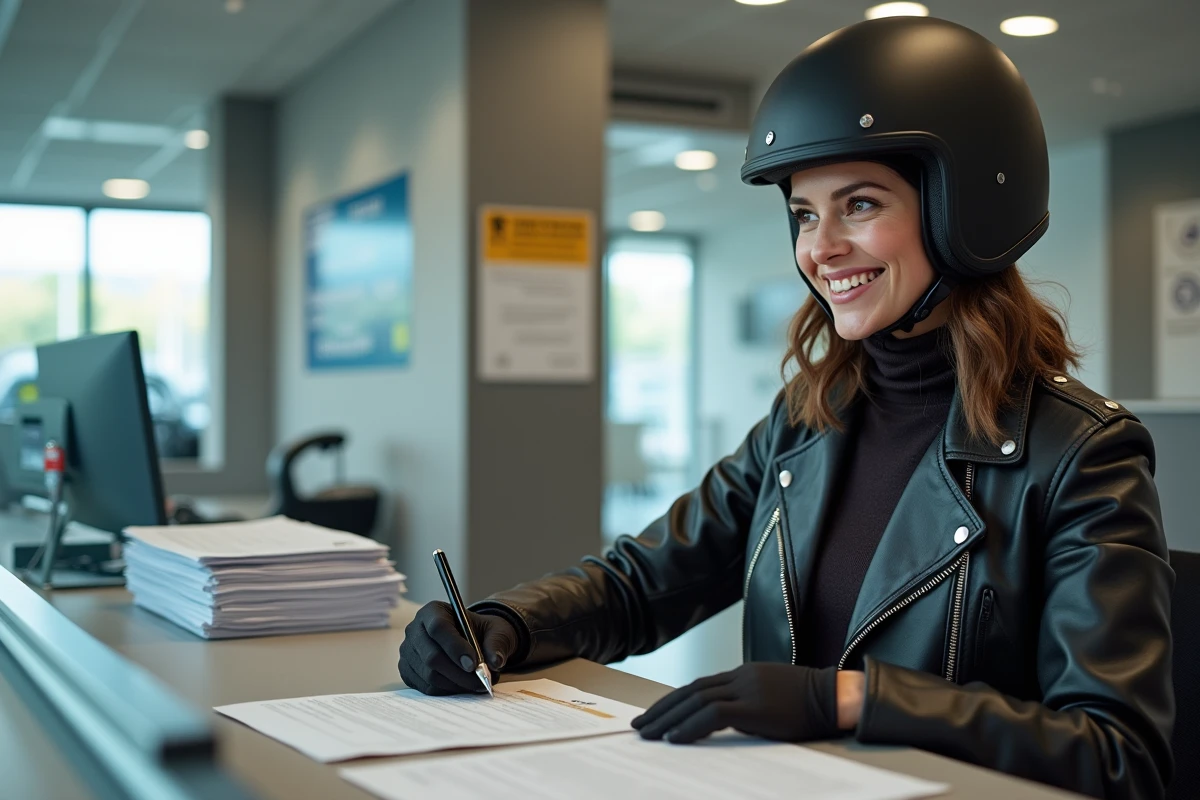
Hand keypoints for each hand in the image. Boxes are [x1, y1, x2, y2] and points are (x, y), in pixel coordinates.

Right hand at [398, 602, 518, 695]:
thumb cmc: (481, 632)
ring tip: (477, 683)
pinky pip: (426, 687)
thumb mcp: (496, 630)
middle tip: (481, 680)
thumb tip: (495, 661)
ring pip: (429, 675)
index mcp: (433, 611)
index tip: (474, 664)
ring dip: (456, 684)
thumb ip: (497, 642)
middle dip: (458, 673)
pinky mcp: (408, 671)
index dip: (455, 647)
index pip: (438, 628)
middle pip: (431, 656)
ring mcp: (408, 652)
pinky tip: (462, 685)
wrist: (471, 641)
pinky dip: (447, 690)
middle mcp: (414, 629)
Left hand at [631, 663, 843, 743]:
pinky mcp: (754, 707)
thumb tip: (726, 721)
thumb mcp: (774, 698)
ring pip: (696, 700)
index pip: (700, 685)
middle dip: (662, 708)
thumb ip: (749, 703)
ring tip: (648, 733)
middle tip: (640, 724)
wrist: (837, 697)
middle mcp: (741, 676)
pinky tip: (674, 738)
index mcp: (744, 674)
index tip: (657, 714)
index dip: (675, 700)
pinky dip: (690, 726)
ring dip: (668, 718)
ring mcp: (747, 689)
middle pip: (691, 690)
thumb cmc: (811, 703)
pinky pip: (713, 715)